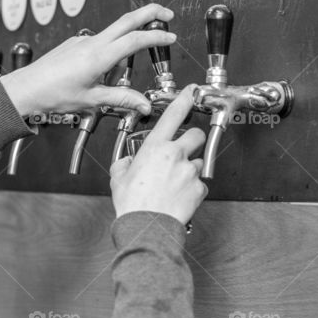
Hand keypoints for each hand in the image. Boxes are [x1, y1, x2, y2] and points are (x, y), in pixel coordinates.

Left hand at [0, 4, 175, 117]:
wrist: (24, 89)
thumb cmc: (51, 94)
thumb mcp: (90, 100)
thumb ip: (120, 99)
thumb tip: (142, 104)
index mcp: (98, 56)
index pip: (135, 39)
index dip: (156, 36)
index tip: (170, 37)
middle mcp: (91, 43)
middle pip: (127, 19)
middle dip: (150, 12)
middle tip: (166, 14)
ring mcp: (82, 40)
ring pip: (112, 34)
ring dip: (124, 43)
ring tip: (112, 74)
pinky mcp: (74, 43)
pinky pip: (98, 43)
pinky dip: (106, 53)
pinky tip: (96, 74)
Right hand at [109, 85, 207, 225]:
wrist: (147, 226)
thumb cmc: (133, 204)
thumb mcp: (118, 178)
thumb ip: (125, 164)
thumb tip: (128, 162)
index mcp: (155, 148)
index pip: (172, 115)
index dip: (184, 100)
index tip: (191, 91)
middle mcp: (175, 156)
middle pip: (196, 135)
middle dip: (191, 140)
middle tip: (181, 151)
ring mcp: (189, 172)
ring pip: (197, 161)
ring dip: (189, 168)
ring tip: (174, 183)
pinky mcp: (198, 188)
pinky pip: (199, 183)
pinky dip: (192, 188)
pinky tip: (179, 195)